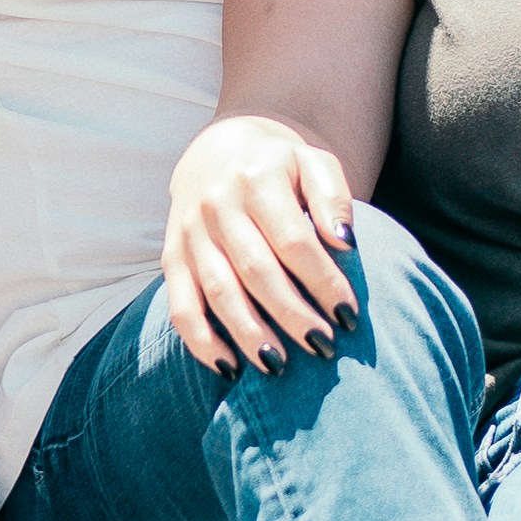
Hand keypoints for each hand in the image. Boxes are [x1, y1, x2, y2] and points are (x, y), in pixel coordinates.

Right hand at [162, 117, 359, 371]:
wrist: (216, 153)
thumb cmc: (278, 168)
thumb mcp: (312, 163)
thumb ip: (332, 197)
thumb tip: (345, 242)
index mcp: (256, 179)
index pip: (293, 241)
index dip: (323, 282)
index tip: (349, 315)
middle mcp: (217, 205)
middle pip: (256, 271)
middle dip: (292, 315)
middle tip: (323, 346)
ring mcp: (190, 233)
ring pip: (219, 293)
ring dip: (250, 334)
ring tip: (280, 366)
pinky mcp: (171, 257)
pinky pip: (181, 306)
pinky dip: (201, 342)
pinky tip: (230, 367)